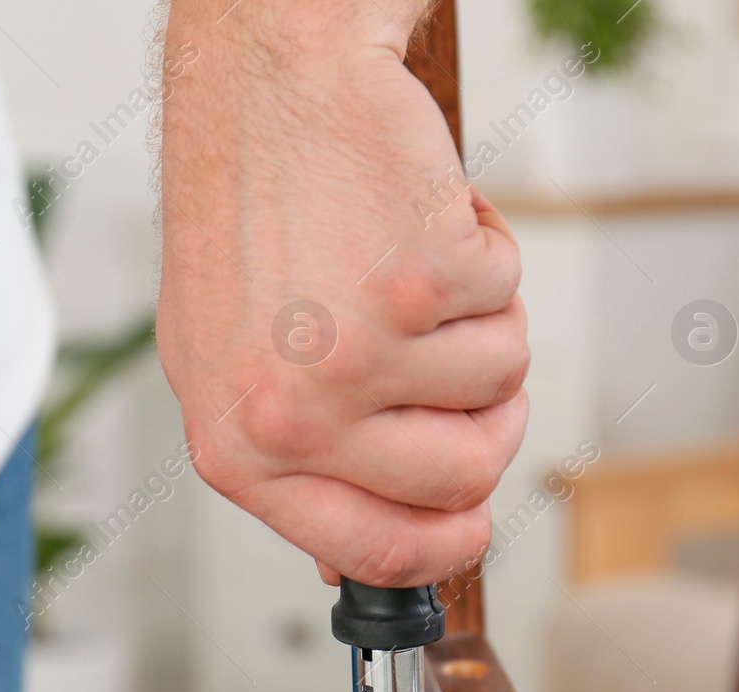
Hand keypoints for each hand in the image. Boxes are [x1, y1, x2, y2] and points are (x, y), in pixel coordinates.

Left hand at [158, 0, 528, 586]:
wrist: (264, 84)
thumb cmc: (247, 217)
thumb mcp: (230, 367)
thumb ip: (290, 467)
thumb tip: (344, 560)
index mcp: (237, 451)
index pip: (372, 551)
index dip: (444, 545)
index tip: (472, 525)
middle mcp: (290, 416)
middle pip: (466, 479)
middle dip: (483, 414)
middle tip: (443, 346)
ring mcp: (355, 353)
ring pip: (501, 383)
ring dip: (478, 318)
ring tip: (403, 264)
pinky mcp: (418, 283)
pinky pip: (508, 301)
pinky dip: (485, 251)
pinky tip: (416, 216)